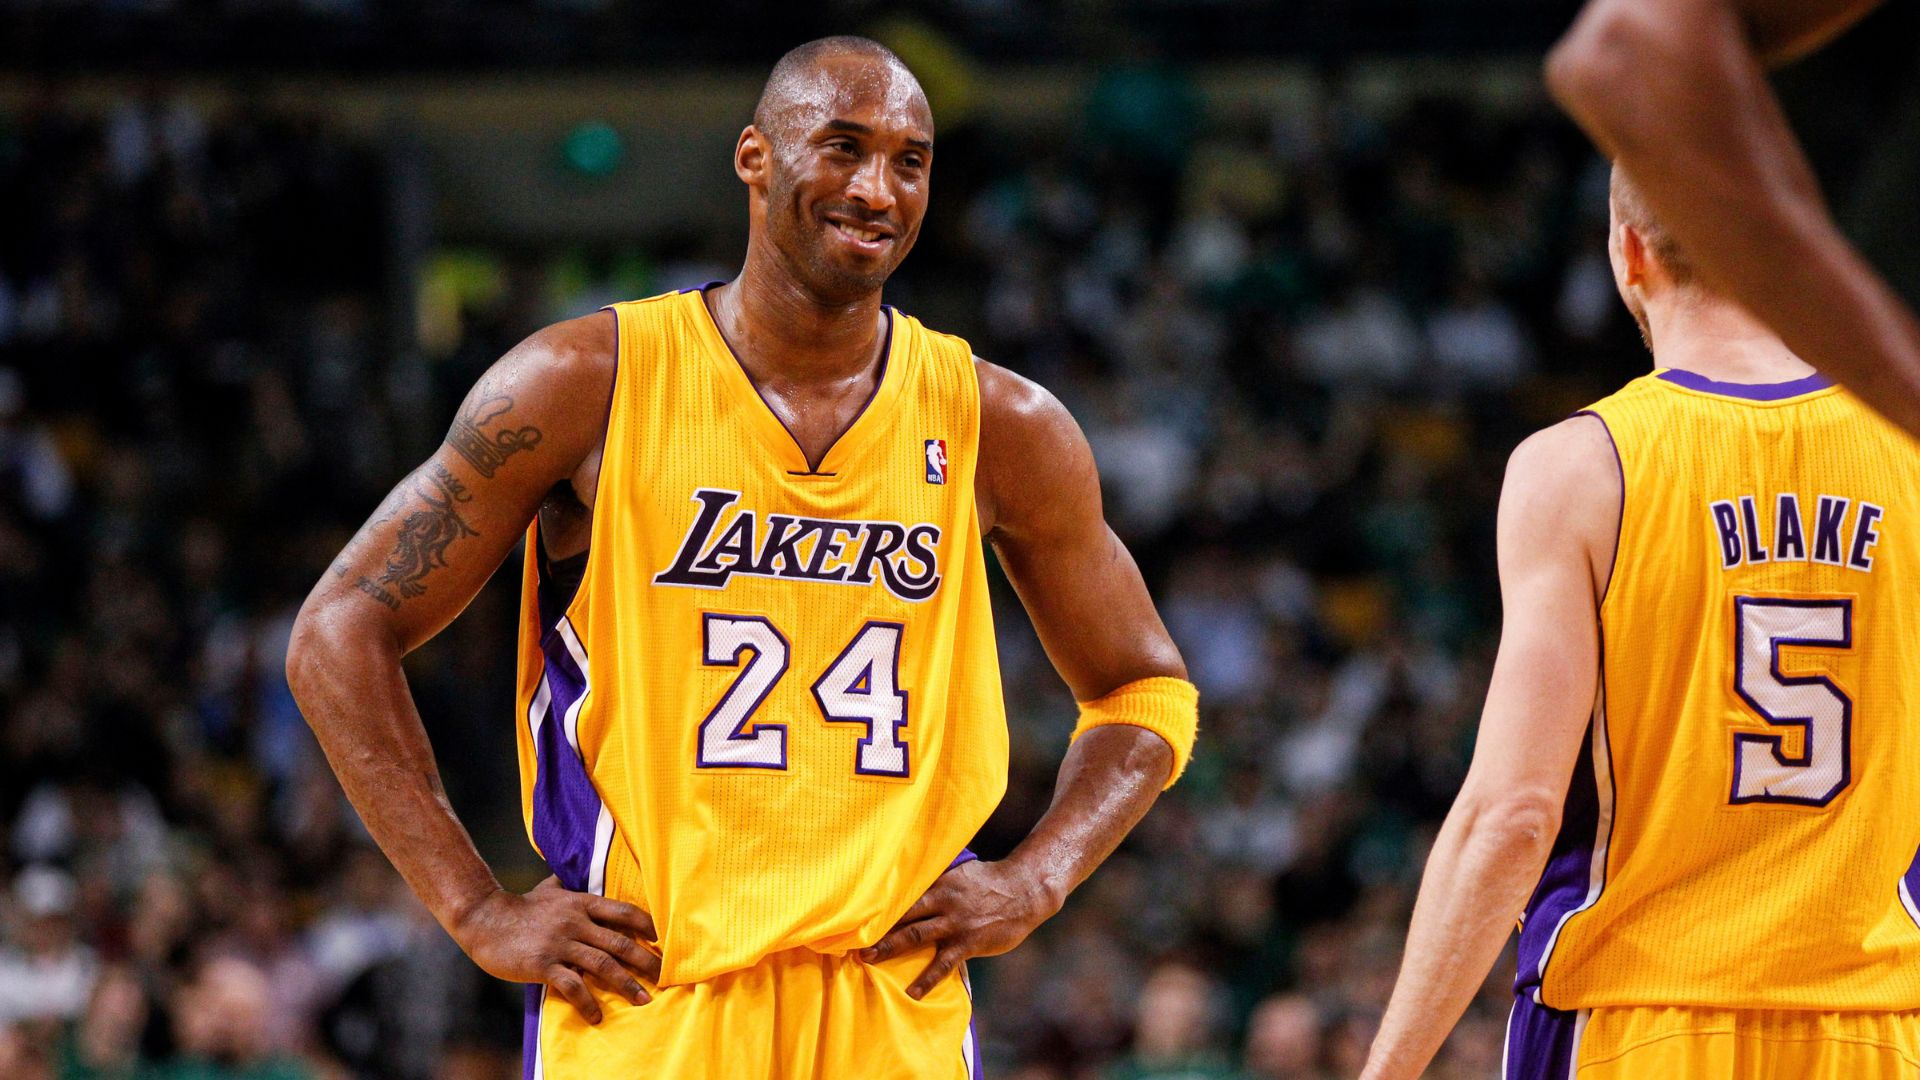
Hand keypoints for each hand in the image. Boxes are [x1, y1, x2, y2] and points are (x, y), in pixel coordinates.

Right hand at [452, 876, 658, 1022]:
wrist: (484, 919)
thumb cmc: (518, 907)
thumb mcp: (546, 890)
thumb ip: (563, 885)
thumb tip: (569, 872)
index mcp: (581, 903)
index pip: (623, 912)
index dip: (647, 925)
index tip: (663, 940)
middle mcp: (576, 922)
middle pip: (621, 942)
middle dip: (646, 960)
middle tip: (664, 976)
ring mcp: (560, 944)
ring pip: (603, 965)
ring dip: (627, 984)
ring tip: (643, 1000)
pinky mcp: (544, 964)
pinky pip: (573, 986)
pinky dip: (588, 1002)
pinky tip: (597, 1015)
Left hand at [859, 859, 1061, 998]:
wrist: (1025, 891)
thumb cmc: (990, 881)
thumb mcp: (961, 872)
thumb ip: (938, 878)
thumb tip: (912, 876)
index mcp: (939, 882)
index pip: (903, 892)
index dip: (879, 902)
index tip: (854, 910)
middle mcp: (943, 901)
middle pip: (902, 914)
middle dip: (876, 926)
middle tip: (850, 938)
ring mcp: (955, 923)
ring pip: (916, 936)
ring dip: (890, 948)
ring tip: (868, 961)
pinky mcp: (968, 942)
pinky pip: (943, 964)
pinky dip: (926, 979)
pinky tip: (912, 992)